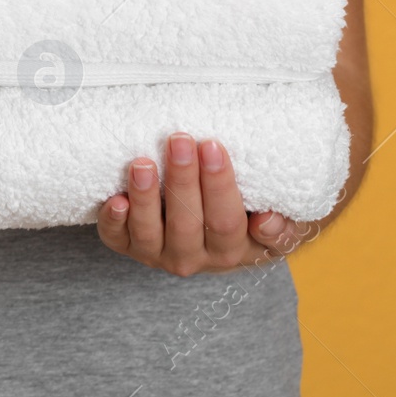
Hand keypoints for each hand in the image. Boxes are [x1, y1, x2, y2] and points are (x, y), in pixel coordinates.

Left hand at [97, 133, 314, 274]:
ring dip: (145, 197)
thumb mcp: (278, 224)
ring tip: (142, 163)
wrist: (217, 236)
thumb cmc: (250, 217)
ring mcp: (158, 253)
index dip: (218, 184)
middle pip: (186, 222)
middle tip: (179, 139)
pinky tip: (114, 199)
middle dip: (182, 179)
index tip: (212, 145)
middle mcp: (193, 256)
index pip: (226, 219)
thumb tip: (267, 220)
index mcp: (231, 249)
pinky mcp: (129, 245)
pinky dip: (113, 221)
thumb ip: (282, 226)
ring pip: (149, 232)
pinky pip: (117, 239)